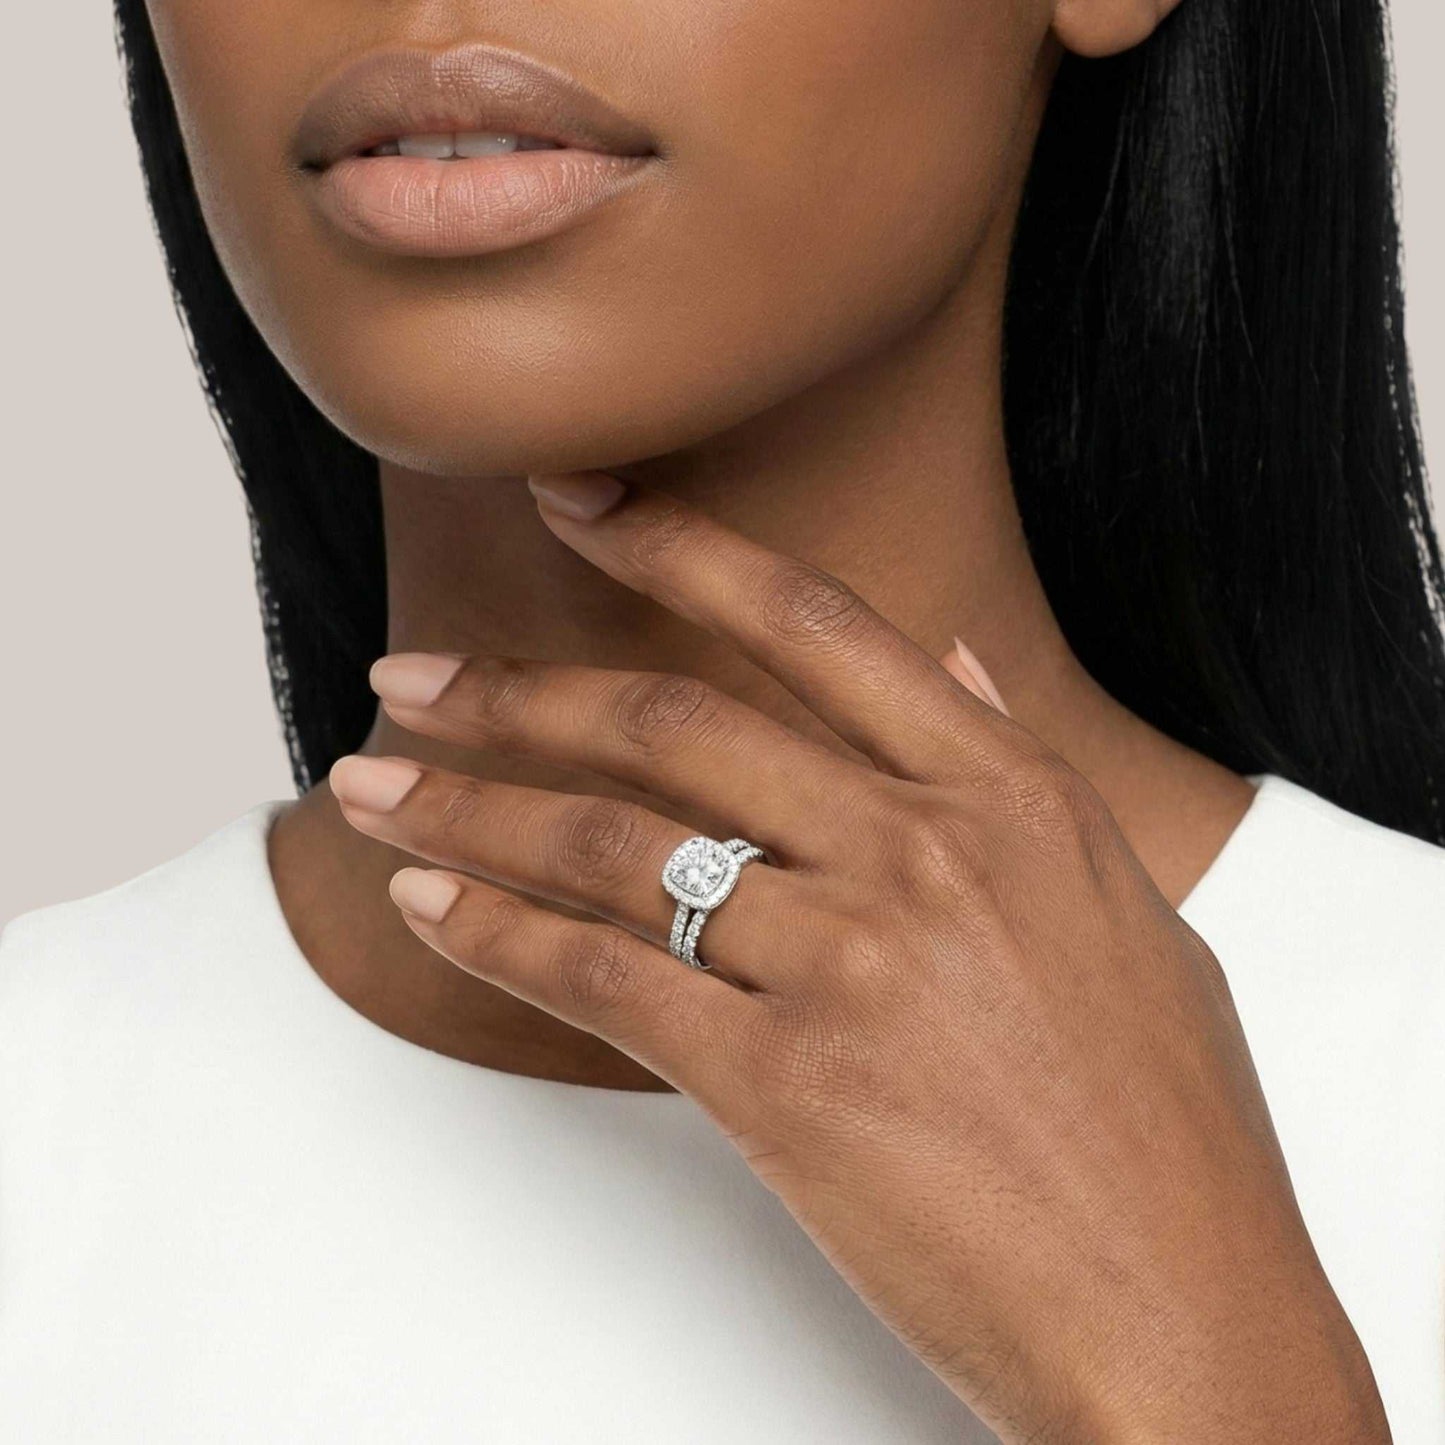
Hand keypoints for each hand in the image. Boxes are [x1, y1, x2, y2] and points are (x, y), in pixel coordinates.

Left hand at [329, 472, 1388, 1443]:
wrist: (1182, 1312)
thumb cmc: (1165, 1125)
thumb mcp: (1124, 911)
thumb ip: (1020, 770)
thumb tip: (957, 658)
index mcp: (1007, 794)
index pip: (810, 623)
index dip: (676, 546)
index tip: (573, 501)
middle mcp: (920, 850)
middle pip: (672, 724)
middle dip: (516, 692)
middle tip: (410, 675)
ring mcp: (850, 961)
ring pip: (611, 845)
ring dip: (469, 810)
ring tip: (373, 791)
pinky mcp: (785, 1084)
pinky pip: (603, 980)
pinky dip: (499, 939)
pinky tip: (433, 910)